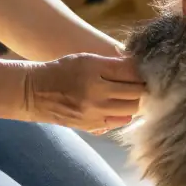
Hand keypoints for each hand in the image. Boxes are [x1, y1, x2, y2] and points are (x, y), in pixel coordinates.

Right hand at [22, 53, 143, 132]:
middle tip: (150, 82)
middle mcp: (96, 94)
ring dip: (139, 101)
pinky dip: (126, 113)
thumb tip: (139, 66)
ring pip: (132, 109)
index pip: (131, 71)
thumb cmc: (62, 70)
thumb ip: (113, 63)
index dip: (144, 70)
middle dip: (146, 86)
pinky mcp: (92, 126)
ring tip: (139, 94)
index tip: (149, 69)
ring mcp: (95, 113)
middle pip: (137, 92)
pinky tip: (124, 106)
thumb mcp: (86, 59)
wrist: (34, 93)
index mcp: (94, 71)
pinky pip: (120, 121)